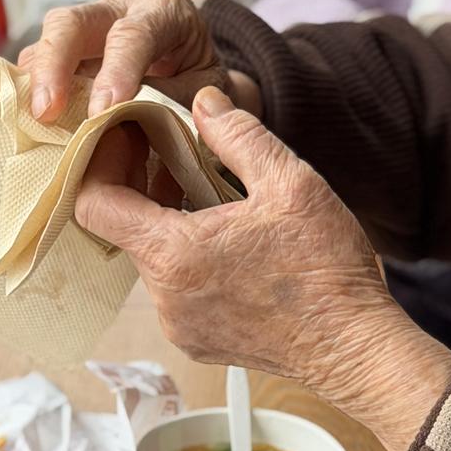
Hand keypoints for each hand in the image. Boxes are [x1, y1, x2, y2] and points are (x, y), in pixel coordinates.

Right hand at [18, 0, 260, 123]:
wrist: (194, 69)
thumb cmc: (200, 81)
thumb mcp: (203, 92)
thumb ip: (170, 102)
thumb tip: (126, 122)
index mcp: (164, 11)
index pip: (133, 34)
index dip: (115, 71)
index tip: (101, 111)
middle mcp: (119, 7)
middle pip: (73, 22)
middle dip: (54, 65)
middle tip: (45, 112)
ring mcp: (88, 25)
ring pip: (48, 39)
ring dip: (35, 79)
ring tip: (33, 120)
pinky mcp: (68, 48)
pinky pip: (39, 61)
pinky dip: (32, 89)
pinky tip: (29, 119)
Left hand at [77, 87, 450, 450]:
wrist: (355, 349)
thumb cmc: (327, 271)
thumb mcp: (291, 183)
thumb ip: (239, 135)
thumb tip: (204, 101)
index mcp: (175, 254)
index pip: (95, 203)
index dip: (100, 162)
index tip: (127, 138)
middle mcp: (165, 298)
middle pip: (124, 230)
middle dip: (143, 188)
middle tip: (175, 156)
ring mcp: (179, 326)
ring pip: (153, 260)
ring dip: (171, 225)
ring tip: (212, 199)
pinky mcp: (199, 343)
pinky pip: (176, 291)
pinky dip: (189, 260)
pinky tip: (230, 243)